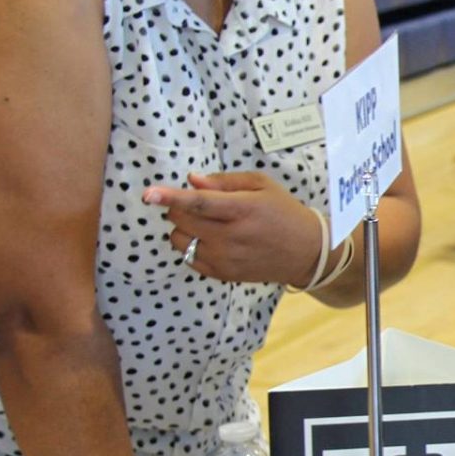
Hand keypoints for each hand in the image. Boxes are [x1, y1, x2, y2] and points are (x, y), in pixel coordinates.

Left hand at [143, 172, 318, 285]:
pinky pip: (188, 258)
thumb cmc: (283, 212)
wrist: (306, 252)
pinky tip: (211, 239)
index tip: (148, 194)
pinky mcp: (222, 274)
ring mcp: (225, 259)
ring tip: (206, 223)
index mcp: (243, 210)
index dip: (171, 197)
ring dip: (184, 227)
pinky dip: (191, 245)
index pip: (199, 202)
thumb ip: (225, 181)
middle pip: (183, 220)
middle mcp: (231, 237)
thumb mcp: (262, 185)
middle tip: (197, 203)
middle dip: (179, 207)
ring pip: (180, 240)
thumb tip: (192, 180)